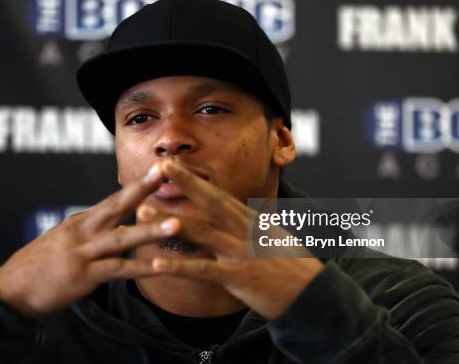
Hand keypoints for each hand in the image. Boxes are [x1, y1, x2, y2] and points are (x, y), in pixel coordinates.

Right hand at [0, 164, 179, 317]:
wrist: (9, 290)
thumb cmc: (37, 266)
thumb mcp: (62, 240)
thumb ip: (87, 231)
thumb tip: (109, 224)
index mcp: (80, 222)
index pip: (114, 200)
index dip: (138, 185)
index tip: (158, 169)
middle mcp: (83, 231)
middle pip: (117, 205)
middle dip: (143, 188)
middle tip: (165, 172)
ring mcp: (84, 252)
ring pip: (122, 238)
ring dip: (150, 231)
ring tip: (176, 224)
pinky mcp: (85, 276)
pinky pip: (119, 270)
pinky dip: (142, 269)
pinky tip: (162, 267)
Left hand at [143, 160, 323, 319]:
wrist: (316, 294)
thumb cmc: (292, 267)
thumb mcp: (271, 238)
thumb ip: (247, 227)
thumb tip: (231, 217)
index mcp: (251, 220)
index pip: (219, 194)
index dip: (196, 178)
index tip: (176, 164)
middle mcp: (245, 230)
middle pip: (211, 201)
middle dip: (186, 182)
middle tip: (161, 166)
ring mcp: (241, 252)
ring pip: (201, 232)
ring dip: (170, 222)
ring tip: (142, 214)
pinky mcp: (238, 277)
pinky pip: (203, 270)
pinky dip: (179, 267)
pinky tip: (156, 264)